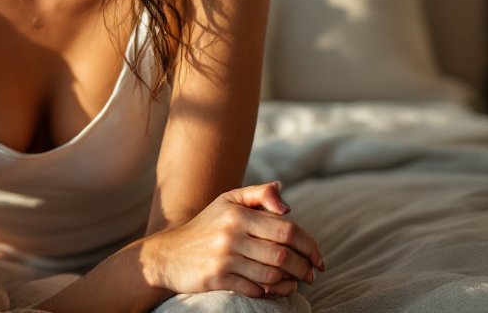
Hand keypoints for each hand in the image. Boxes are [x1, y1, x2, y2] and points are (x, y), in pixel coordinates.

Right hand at [142, 181, 324, 298]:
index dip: (310, 244)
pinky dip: (271, 292)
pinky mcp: (217, 279)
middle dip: (304, 266)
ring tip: (297, 282)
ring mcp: (224, 258)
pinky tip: (277, 289)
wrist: (168, 254)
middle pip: (282, 253)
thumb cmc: (205, 226)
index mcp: (238, 213)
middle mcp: (231, 234)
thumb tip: (287, 204)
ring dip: (290, 281)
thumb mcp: (227, 202)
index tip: (318, 257)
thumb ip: (259, 195)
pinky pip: (255, 290)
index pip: (286, 229)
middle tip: (312, 274)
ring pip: (271, 274)